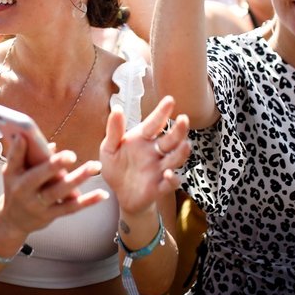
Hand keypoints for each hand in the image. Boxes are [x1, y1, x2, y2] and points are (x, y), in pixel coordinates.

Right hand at [0, 136, 107, 236]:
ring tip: (95, 166)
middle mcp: (23, 191)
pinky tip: (102, 194)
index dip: (18, 149)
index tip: (23, 135)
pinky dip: (88, 201)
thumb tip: (52, 146)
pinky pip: (71, 207)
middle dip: (54, 165)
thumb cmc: (16, 188)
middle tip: (71, 155)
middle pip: (39, 177)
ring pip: (59, 191)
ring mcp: (38, 205)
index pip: (14, 160)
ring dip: (78, 179)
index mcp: (13, 176)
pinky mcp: (51, 215)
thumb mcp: (13, 172)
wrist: (13, 220)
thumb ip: (27, 156)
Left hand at [101, 95, 189, 216]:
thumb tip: (116, 108)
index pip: (154, 123)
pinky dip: (172, 178)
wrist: (119, 195)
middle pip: (170, 139)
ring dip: (181, 152)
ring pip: (175, 158)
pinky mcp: (159, 187)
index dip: (161, 112)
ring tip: (185, 144)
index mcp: (142, 139)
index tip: (169, 100)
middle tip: (183, 119)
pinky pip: (169, 183)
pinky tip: (169, 173)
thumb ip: (113, 131)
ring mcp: (159, 169)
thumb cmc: (116, 168)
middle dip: (178, 130)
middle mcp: (155, 152)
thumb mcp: (109, 148)